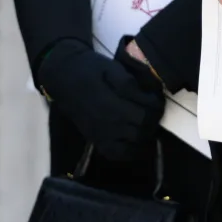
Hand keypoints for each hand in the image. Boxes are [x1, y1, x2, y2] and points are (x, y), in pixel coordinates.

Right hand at [37, 39, 164, 161]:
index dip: (156, 106)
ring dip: (146, 133)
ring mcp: (101, 136)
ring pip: (134, 145)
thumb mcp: (110, 67)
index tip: (157, 96)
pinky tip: (135, 136)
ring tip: (146, 119)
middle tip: (154, 107)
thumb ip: (129, 82)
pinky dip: (131, 149)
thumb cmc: (89, 70)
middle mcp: (107, 125)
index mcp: (111, 105)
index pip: (145, 114)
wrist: (65, 79)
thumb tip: (147, 93)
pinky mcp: (96, 142)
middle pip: (143, 131)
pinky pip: (118, 155)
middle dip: (154, 119)